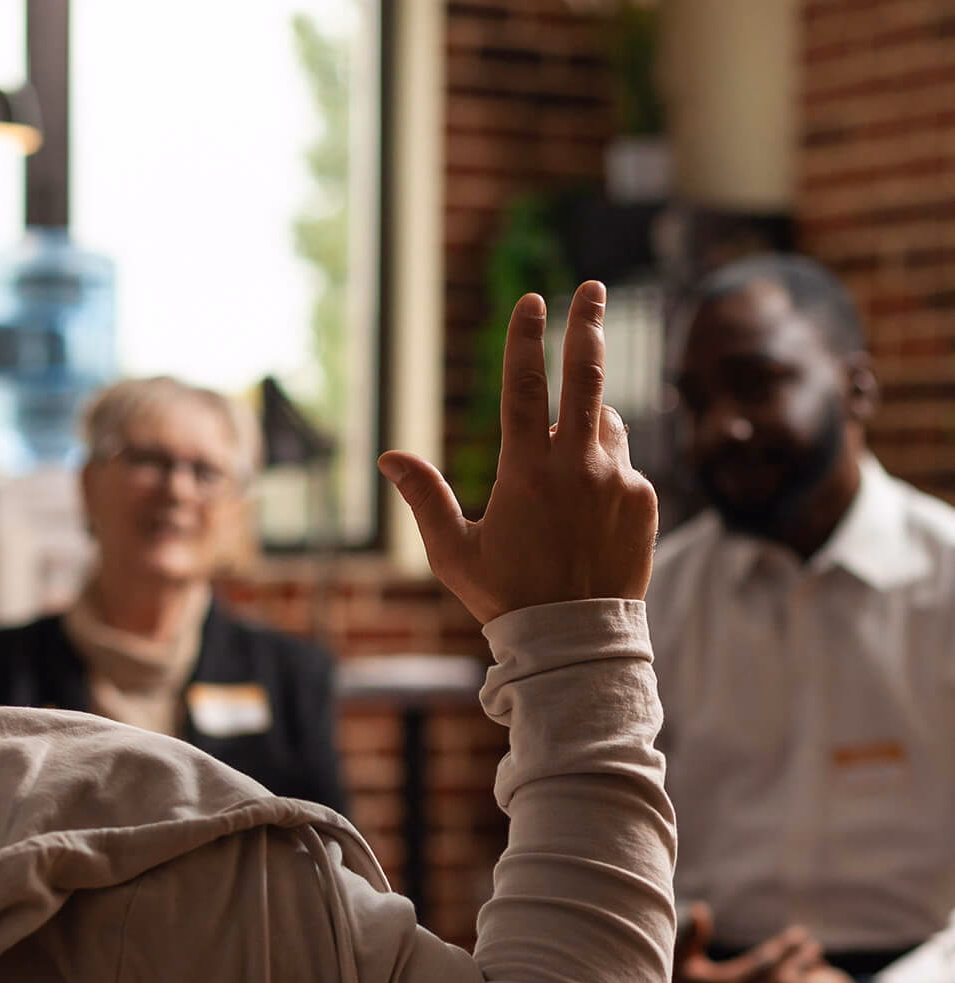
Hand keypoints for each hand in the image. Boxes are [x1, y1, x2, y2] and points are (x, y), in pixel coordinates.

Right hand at [378, 281, 657, 623]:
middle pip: (586, 376)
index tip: (532, 301)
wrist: (574, 641)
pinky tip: (588, 509)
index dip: (526, 338)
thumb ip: (424, 498)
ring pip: (608, 422)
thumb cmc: (505, 597)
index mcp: (526, 472)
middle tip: (591, 289)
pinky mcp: (644, 500)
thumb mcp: (453, 552)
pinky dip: (606, 470)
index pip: (526, 387)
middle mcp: (578, 466)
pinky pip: (624, 466)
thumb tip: (389, 456)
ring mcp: (618, 480)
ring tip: (570, 455)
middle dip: (586, 325)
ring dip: (590, 420)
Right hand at [672, 902, 821, 982]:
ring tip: (814, 963)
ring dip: (799, 978)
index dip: (782, 948)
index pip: (761, 965)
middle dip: (798, 961)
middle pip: (777, 982)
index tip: (800, 934)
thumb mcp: (670, 958)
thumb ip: (688, 936)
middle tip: (813, 945)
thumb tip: (701, 910)